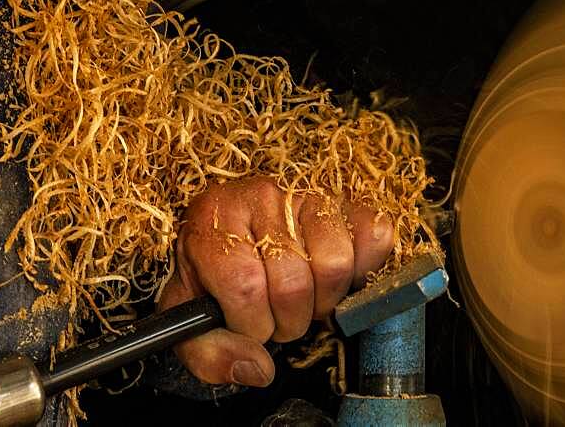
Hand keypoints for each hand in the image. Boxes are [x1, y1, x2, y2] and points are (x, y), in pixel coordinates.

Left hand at [156, 176, 393, 386]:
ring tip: (304, 298)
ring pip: (335, 265)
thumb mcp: (191, 316)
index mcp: (212, 223)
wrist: (231, 236)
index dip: (254, 324)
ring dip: (324, 301)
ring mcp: (304, 196)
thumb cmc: (211, 276)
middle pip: (293, 283)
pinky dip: (362, 270)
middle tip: (278, 316)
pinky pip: (373, 237)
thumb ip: (210, 353)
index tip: (250, 326)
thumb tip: (258, 369)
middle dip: (289, 320)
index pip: (245, 286)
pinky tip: (332, 279)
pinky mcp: (342, 201)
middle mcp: (259, 197)